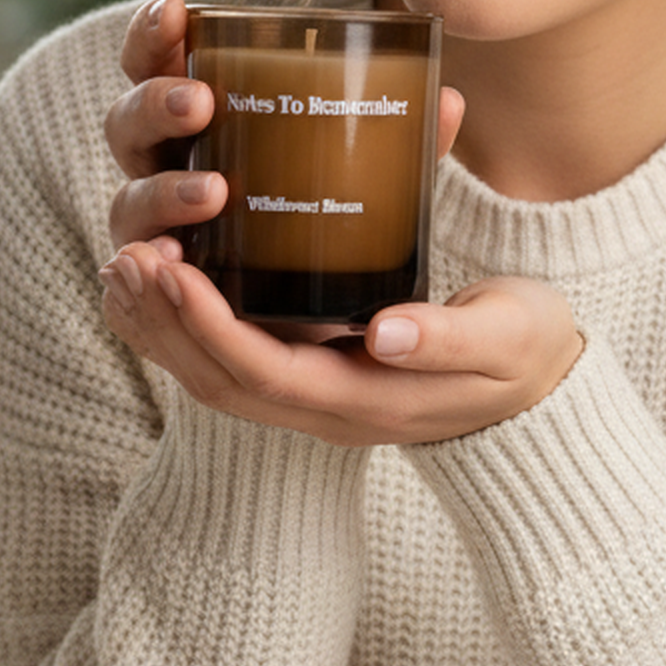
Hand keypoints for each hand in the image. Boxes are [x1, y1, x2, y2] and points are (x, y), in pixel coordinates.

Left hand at [100, 246, 583, 447]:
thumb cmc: (526, 353)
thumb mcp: (507, 338)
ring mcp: (317, 395)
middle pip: (220, 381)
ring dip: (165, 325)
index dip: (209, 327)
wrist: (541, 394)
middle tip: (127, 257)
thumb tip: (385, 335)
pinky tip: (161, 279)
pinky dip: (187, 325)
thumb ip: (450, 338)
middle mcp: (326, 408)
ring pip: (216, 375)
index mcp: (366, 401)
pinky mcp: (314, 367)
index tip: (171, 269)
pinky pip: (231, 359)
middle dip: (167, 324)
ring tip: (124, 264)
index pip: (262, 373)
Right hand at [104, 0, 464, 261]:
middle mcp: (162, 169)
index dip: (153, 34)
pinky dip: (144, 267)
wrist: (324, 317)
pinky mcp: (164, 290)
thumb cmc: (331, 218)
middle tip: (202, 102)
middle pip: (127, 124)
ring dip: (162, 190)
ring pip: (129, 202)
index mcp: (196, 120)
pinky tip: (168, 261)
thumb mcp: (368, 176)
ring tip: (212, 192)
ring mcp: (155, 230)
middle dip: (156, 105)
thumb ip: (401, 143)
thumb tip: (449, 99)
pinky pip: (134, 279)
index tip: (180, 10)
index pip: (153, 63)